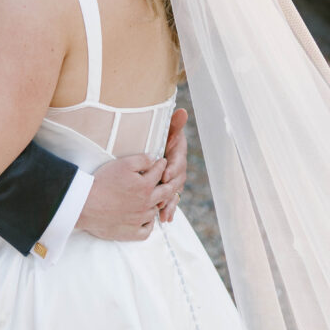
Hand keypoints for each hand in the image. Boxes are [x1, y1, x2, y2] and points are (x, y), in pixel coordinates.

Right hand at [76, 153, 169, 241]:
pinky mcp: (131, 232)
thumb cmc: (103, 182)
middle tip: (169, 182)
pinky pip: (146, 231)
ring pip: (155, 211)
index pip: (159, 172)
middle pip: (164, 194)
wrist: (86, 205)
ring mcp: (140, 219)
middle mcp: (146, 204)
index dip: (161, 165)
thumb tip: (154, 159)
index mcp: (146, 186)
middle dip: (168, 185)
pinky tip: (145, 220)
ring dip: (157, 204)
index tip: (161, 162)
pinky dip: (148, 225)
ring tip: (156, 200)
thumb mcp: (123, 164)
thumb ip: (142, 160)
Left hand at [157, 108, 187, 223]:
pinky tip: (165, 218)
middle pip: (177, 180)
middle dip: (170, 189)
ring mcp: (172, 180)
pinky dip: (168, 210)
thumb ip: (173, 123)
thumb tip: (182, 111)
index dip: (173, 168)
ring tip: (163, 212)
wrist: (147, 148)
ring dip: (169, 203)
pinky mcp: (166, 190)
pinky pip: (169, 201)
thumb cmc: (156, 137)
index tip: (165, 174)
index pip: (178, 161)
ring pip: (173, 193)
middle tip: (161, 195)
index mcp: (177, 153)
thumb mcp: (163, 130)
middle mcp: (177, 168)